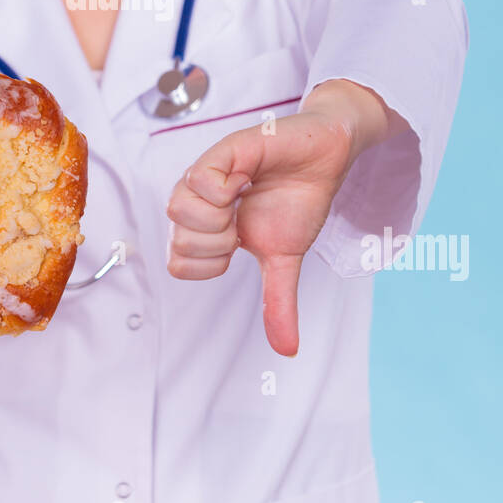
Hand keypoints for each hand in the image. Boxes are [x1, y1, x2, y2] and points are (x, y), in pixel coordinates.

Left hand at [165, 79, 406, 355]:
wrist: (326, 159)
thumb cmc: (298, 201)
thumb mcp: (285, 259)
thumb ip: (278, 302)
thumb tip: (288, 351)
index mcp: (205, 227)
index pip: (177, 263)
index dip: (208, 265)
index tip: (238, 247)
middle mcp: (197, 202)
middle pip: (176, 239)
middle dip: (216, 242)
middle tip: (242, 222)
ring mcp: (206, 175)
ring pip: (178, 208)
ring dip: (218, 216)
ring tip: (241, 200)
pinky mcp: (222, 151)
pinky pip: (199, 178)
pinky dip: (222, 190)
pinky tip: (243, 182)